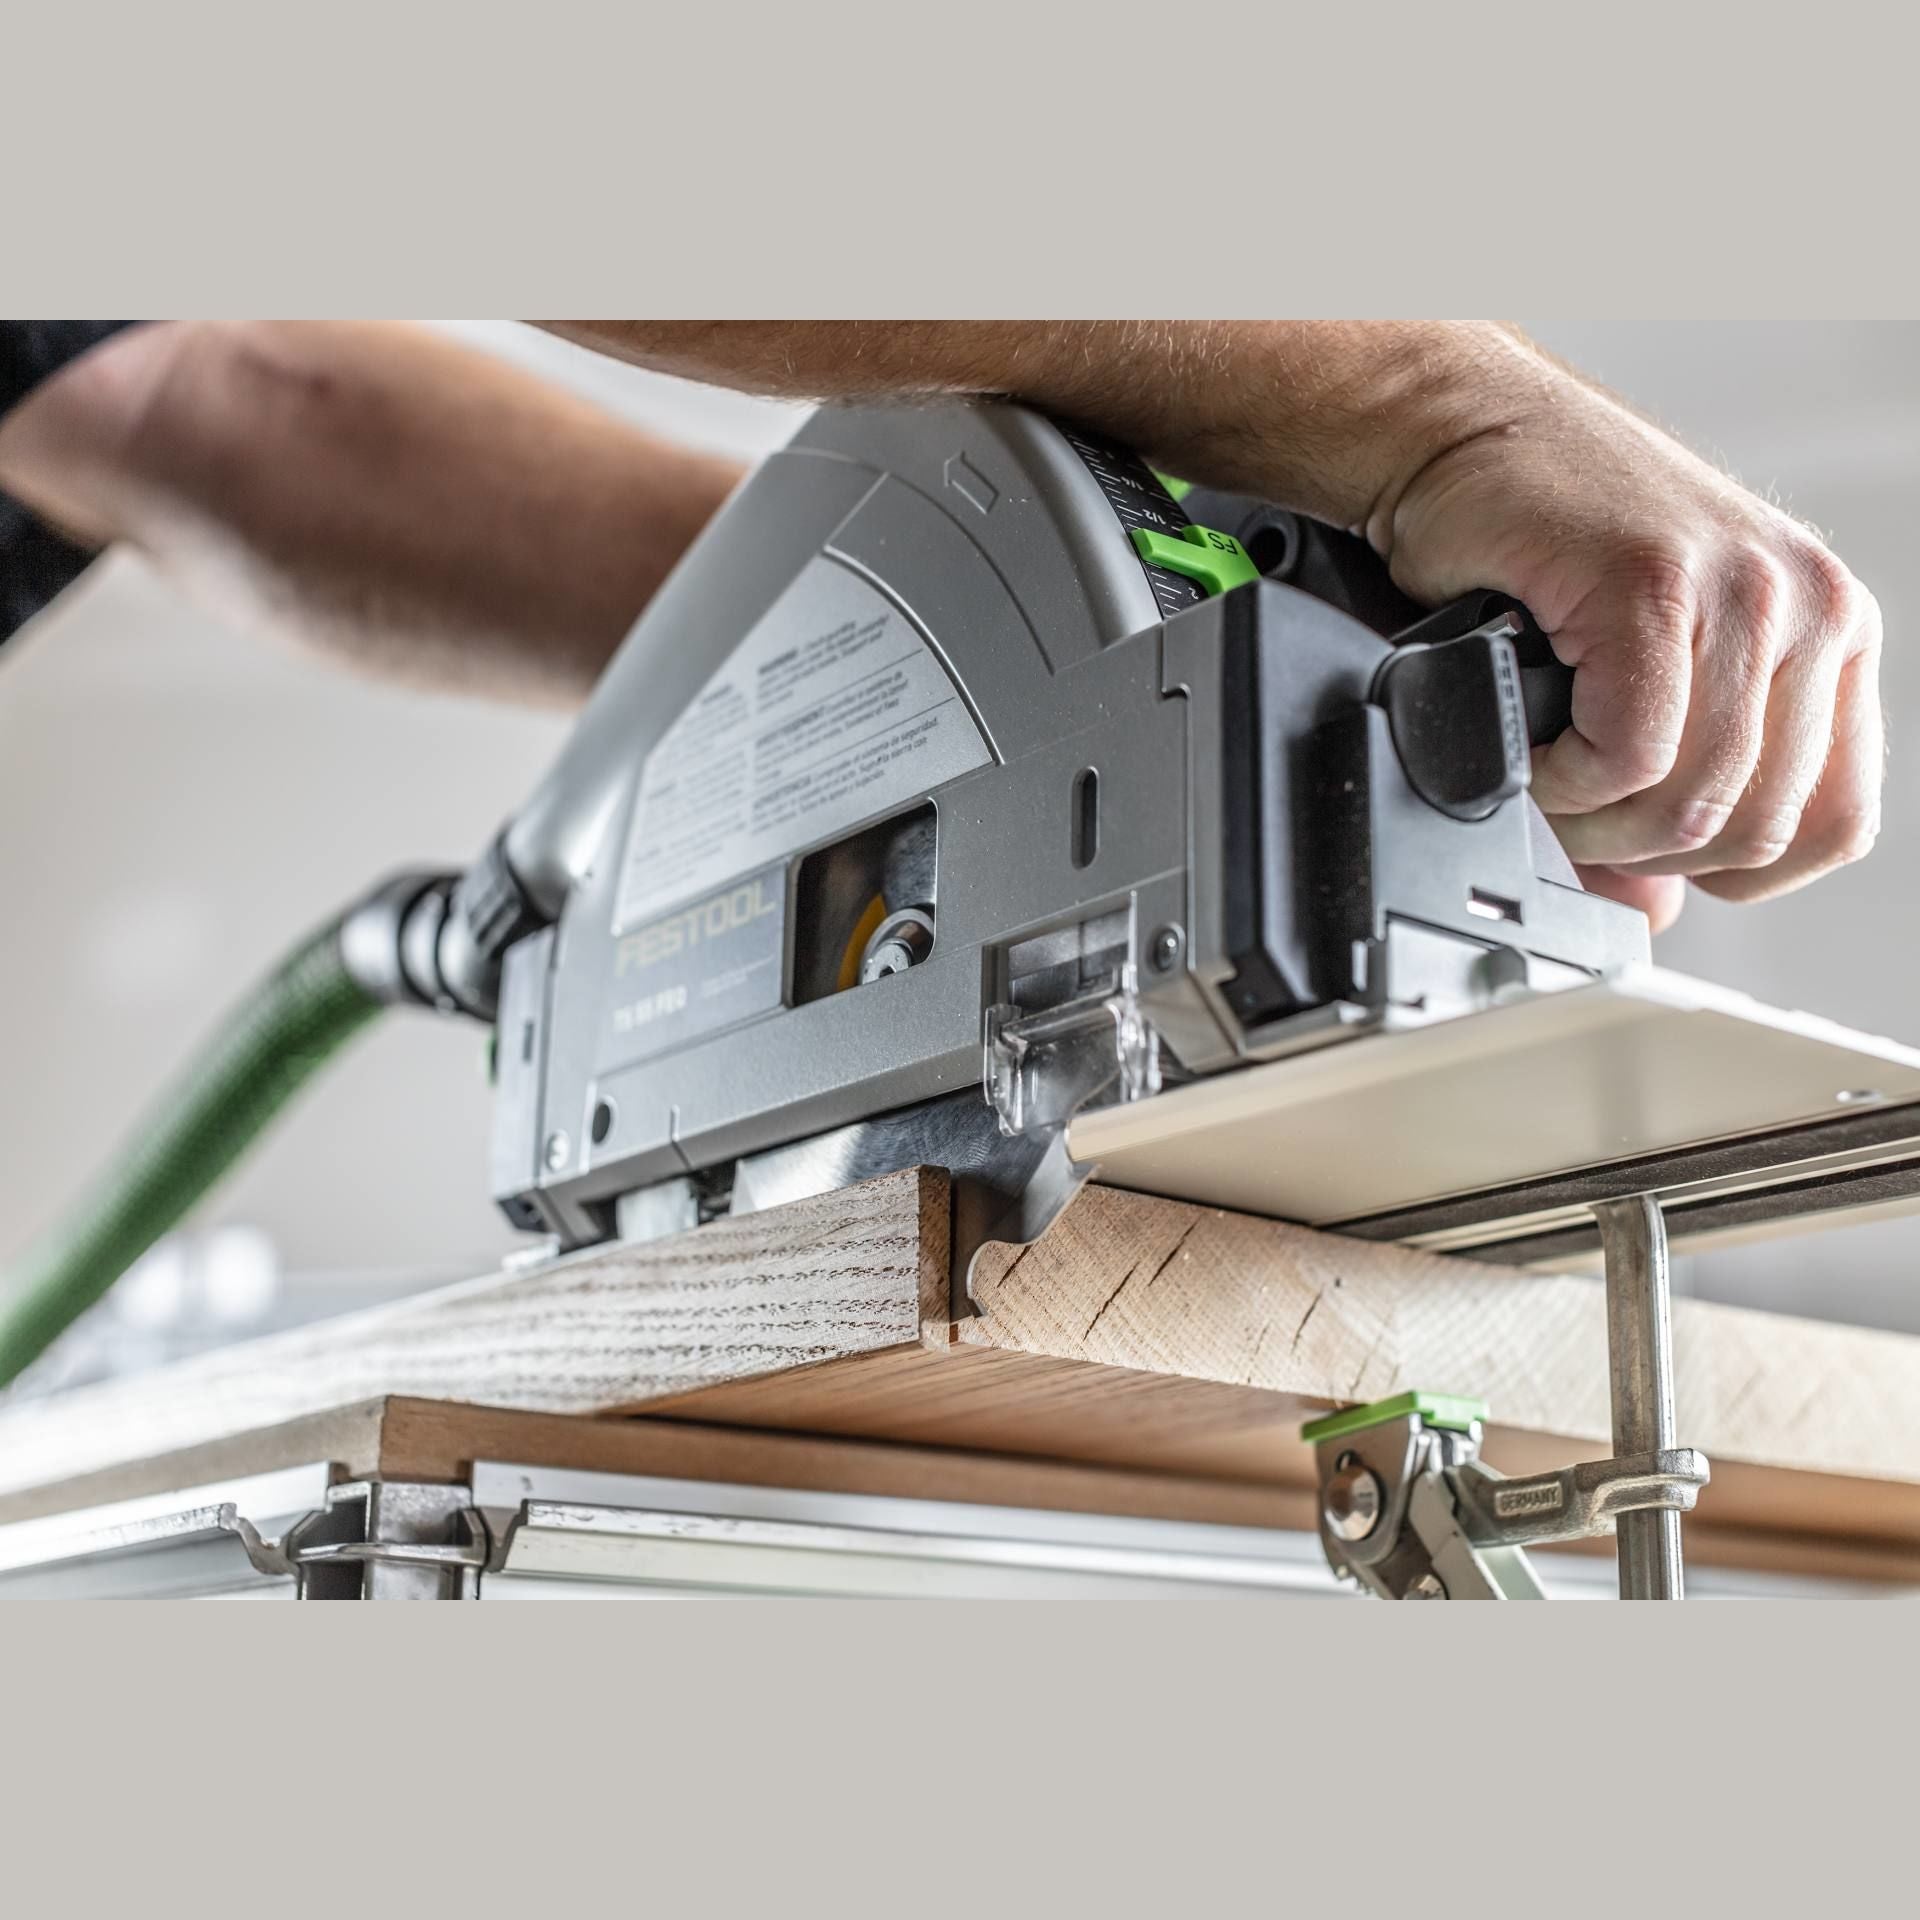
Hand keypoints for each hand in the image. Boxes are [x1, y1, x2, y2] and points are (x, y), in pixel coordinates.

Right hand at [1371, 361, 1883, 933]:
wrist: (1460, 434)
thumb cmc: (1534, 541)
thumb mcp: (1626, 680)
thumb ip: (1659, 796)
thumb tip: (1655, 908)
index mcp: (1824, 634)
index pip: (1835, 825)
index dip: (1731, 871)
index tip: (1646, 845)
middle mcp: (1811, 607)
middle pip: (1753, 830)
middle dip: (1639, 852)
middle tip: (1566, 810)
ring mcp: (1747, 591)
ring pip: (1691, 806)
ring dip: (1590, 821)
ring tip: (1540, 776)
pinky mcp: (1661, 584)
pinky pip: (1628, 755)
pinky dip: (1561, 780)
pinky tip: (1531, 743)